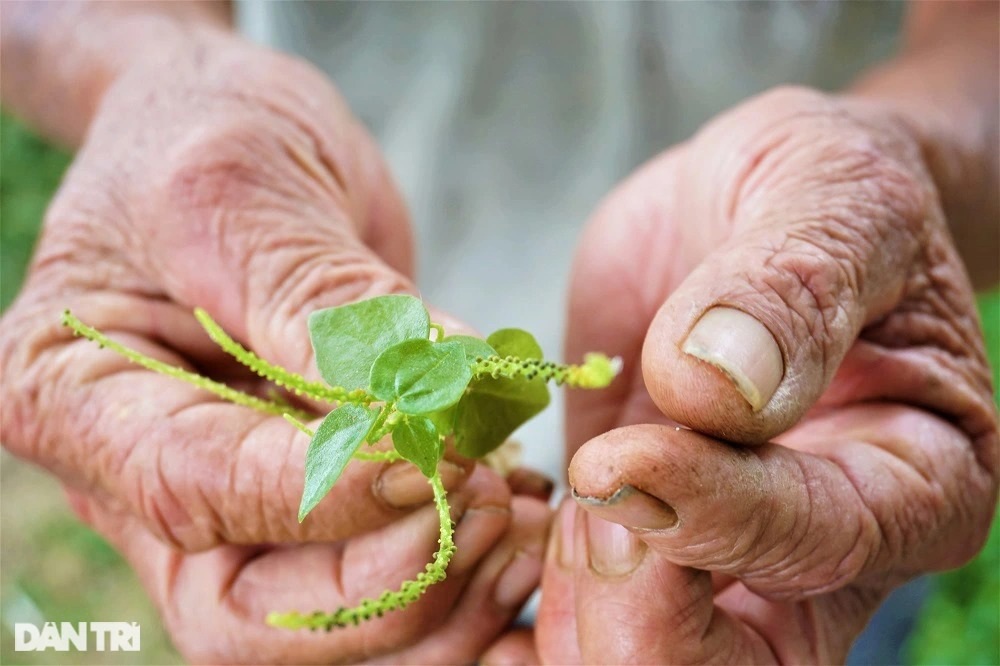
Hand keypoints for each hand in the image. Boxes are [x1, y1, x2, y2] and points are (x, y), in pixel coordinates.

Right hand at [0, 38, 547, 662]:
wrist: (232, 130)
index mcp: (73, 399)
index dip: (331, 495)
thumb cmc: (206, 135)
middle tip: (495, 508)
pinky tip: (520, 509)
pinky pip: (369, 574)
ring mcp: (222, 497)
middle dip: (386, 583)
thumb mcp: (243, 196)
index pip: (198, 490)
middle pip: (248, 609)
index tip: (446, 461)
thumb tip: (439, 410)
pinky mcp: (300, 491)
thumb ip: (325, 309)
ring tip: (528, 522)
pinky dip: (452, 566)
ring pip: (317, 621)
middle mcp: (136, 477)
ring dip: (435, 592)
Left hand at [527, 86, 996, 662]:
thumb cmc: (823, 189)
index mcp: (915, 477)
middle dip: (642, 623)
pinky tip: (519, 499)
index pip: (818, 542)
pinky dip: (531, 578)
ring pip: (650, 658)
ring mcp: (726, 552)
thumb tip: (714, 388)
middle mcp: (827, 544)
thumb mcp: (831, 197)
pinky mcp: (643, 531)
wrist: (754, 204)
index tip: (619, 455)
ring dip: (575, 603)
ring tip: (556, 488)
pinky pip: (581, 608)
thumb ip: (789, 288)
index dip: (712, 511)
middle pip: (742, 664)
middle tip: (583, 502)